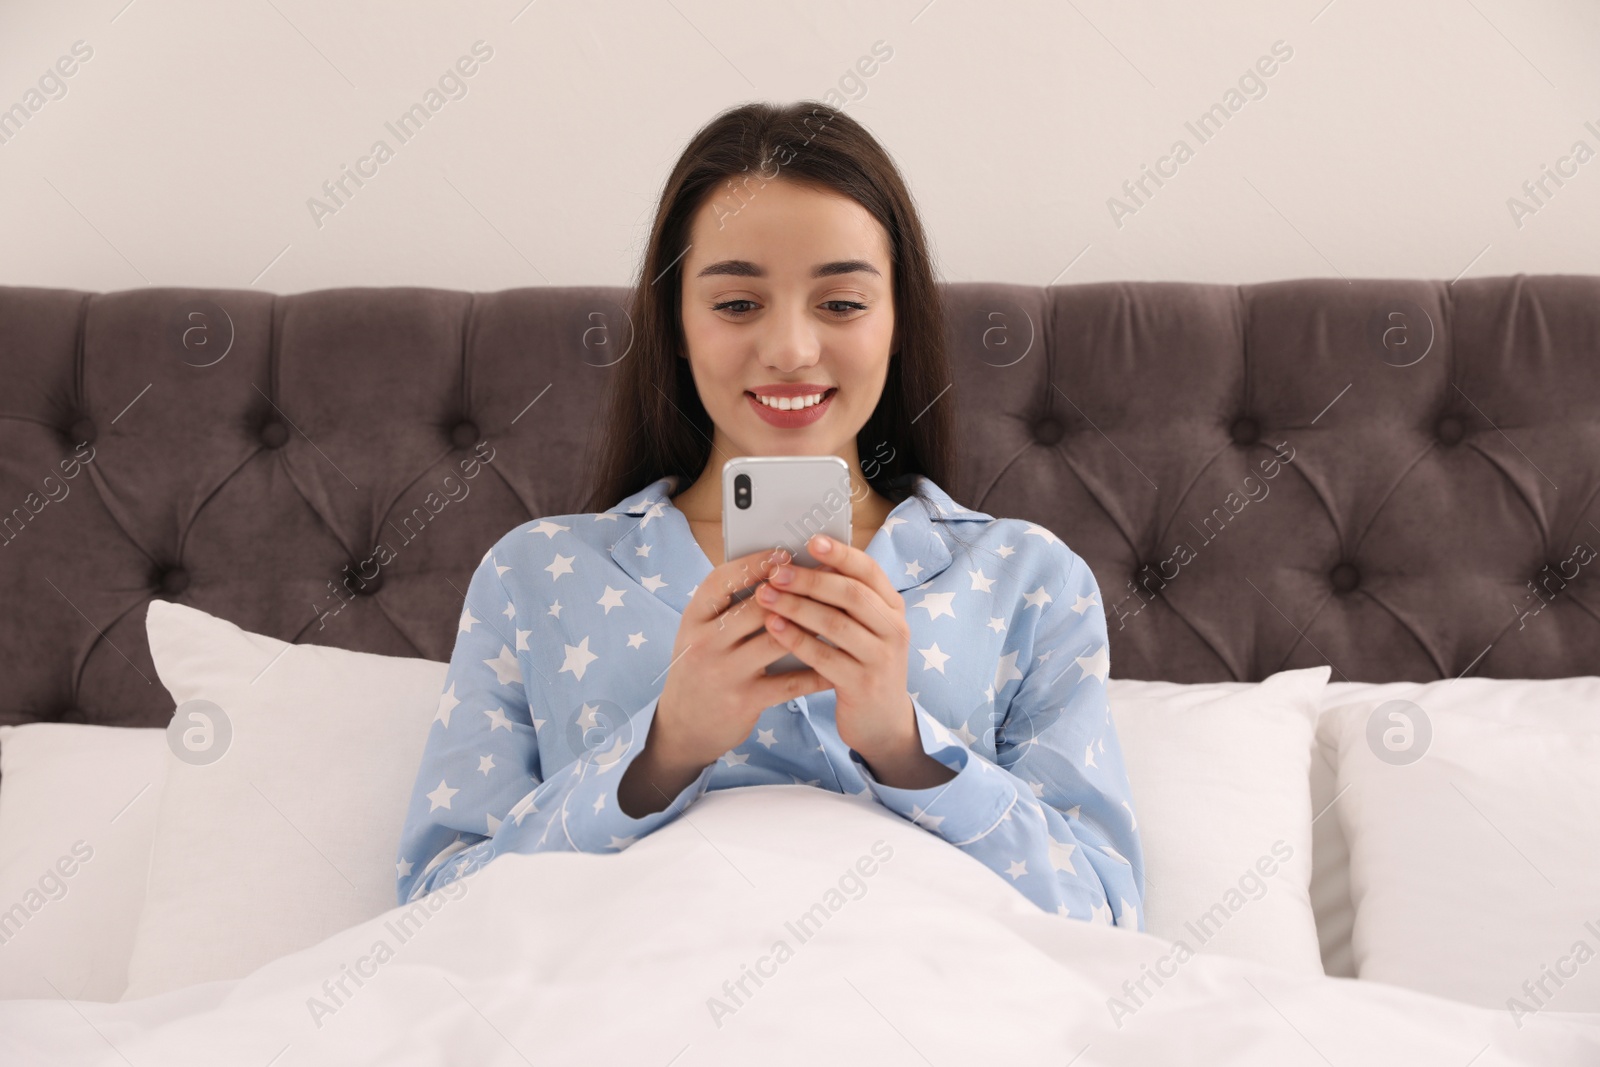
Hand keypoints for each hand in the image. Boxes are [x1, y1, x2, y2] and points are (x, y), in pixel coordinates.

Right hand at [651, 545, 833, 770]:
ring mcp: (724, 673)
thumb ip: (729, 607)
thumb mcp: (701, 633)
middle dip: (794, 592)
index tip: (784, 554)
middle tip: (825, 579)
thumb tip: (778, 572)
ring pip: (776, 641)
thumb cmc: (701, 668)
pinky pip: (789, 682)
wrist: (682, 727)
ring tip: (838, 616)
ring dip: (810, 627)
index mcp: (693, 618)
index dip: (753, 564)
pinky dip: (816, 673)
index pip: (721, 580)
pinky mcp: (744, 701)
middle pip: (755, 608)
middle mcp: (705, 643)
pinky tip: (835, 664)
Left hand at [756, 533, 915, 761]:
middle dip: (810, 580)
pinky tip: (773, 627)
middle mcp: (894, 630)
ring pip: (836, 624)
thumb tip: (804, 563)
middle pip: (851, 594)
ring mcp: (881, 659)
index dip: (840, 554)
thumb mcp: (866, 630)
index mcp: (893, 608)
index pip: (870, 571)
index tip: (810, 541)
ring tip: (765, 595)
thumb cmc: (863, 666)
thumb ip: (845, 601)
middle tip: (776, 572)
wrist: (882, 723)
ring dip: (796, 607)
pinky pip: (824, 657)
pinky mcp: (862, 685)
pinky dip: (796, 639)